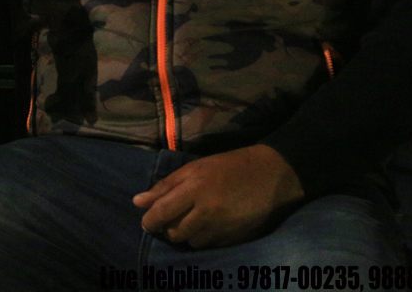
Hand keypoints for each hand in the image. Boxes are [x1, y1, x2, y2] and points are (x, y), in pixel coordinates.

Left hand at [132, 145, 304, 248]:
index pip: (161, 213)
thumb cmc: (230, 166)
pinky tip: (210, 223)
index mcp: (194, 189)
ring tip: (193, 218)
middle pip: (174, 232)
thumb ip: (166, 185)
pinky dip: (204, 237)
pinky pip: (209, 245)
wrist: (273, 176)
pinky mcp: (234, 239)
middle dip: (168, 227)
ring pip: (191, 242)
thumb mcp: (196, 168)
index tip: (147, 222)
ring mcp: (222, 228)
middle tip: (173, 217)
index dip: (149, 221)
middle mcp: (206, 212)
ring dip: (186, 233)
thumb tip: (138, 201)